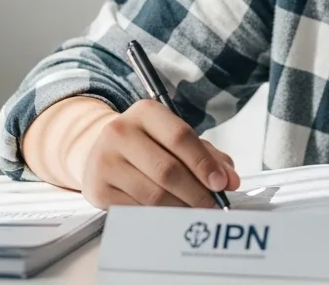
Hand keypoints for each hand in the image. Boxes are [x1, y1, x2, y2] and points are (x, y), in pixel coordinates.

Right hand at [80, 99, 239, 208]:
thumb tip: (230, 180)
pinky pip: (137, 210)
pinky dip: (159, 217)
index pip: (180, 137)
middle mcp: (120, 132)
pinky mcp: (97, 188)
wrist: (99, 151)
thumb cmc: (147, 144)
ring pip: (153, 194)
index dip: (203, 163)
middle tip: (212, 206)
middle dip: (196, 192)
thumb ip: (207, 155)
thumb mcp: (174, 138)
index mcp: (146, 112)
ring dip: (180, 208)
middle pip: (167, 170)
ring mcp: (105, 160)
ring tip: (194, 212)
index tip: (221, 184)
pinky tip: (170, 216)